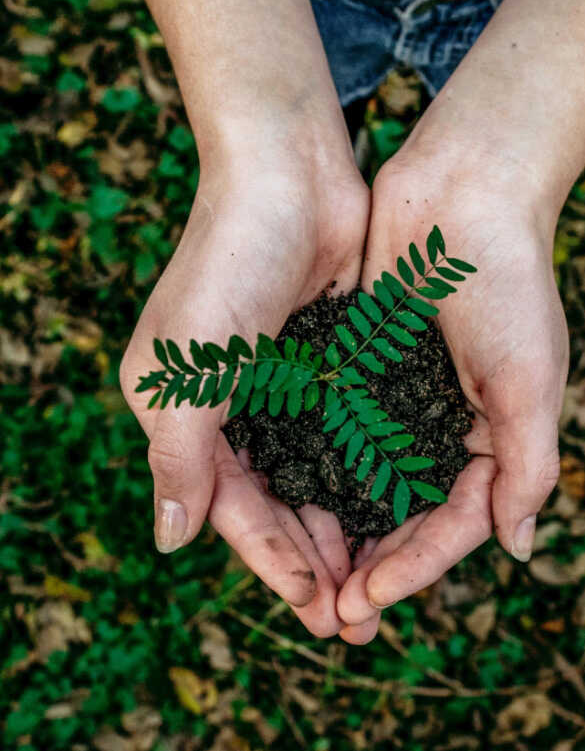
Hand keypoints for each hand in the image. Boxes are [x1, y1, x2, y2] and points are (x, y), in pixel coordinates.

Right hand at [120, 137, 369, 636]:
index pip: (226, 505)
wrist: (286, 176)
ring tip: (374, 585)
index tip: (313, 604)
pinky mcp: (321, 366)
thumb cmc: (225, 264)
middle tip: (352, 620)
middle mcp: (227, 407)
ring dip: (338, 531)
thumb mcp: (185, 367)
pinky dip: (359, 478)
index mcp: (182, 412)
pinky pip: (340, 437)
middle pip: (270, 503)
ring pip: (309, 479)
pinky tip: (387, 514)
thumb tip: (168, 540)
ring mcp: (277, 388)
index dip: (267, 558)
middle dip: (308, 560)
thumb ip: (176, 455)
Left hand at [335, 146, 568, 643]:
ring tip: (298, 574)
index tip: (366, 602)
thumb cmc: (507, 281)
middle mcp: (434, 427)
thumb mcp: (529, 377)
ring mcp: (390, 398)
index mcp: (486, 439)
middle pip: (396, 515)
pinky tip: (279, 496)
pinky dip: (308, 463)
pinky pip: (327, 426)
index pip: (447, 525)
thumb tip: (516, 548)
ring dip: (331, 527)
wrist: (460, 193)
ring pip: (356, 479)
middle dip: (364, 564)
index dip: (411, 568)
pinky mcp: (353, 366)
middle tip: (326, 614)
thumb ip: (527, 464)